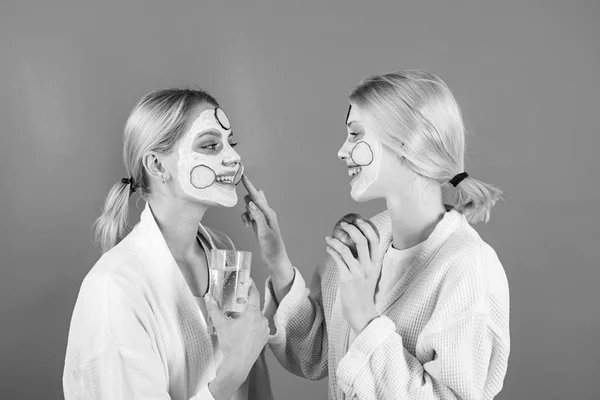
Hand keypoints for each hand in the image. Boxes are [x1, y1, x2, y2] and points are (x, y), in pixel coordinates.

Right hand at [205, 281, 268, 398]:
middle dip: (246, 304)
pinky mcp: (265, 338)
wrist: (238, 365)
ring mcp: (265, 330)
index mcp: (253, 314)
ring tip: (238, 319)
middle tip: (237, 303)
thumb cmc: (231, 345)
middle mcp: (262, 320)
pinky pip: (260, 327)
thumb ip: (214, 309)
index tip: (248, 281)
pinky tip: (244, 330)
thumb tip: (208, 297)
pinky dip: (253, 326)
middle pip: (255, 307)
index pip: (254, 294)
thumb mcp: (221, 325)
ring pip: (257, 317)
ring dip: (249, 316)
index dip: (251, 286)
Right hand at [241, 175, 289, 270]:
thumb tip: (250, 203)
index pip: (257, 197)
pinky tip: (247, 225)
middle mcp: (266, 213)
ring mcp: (262, 218)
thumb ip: (257, 217)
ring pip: (250, 207)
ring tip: (248, 224)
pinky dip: (246, 218)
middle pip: (254, 199)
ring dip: (246, 212)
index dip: (249, 186)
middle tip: (246, 210)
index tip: (243, 176)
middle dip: (247, 200)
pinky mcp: (258, 224)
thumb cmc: (272, 246)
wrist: (274, 258)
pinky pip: (249, 215)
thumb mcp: (264, 232)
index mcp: (269, 213)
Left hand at [325, 219, 380, 333]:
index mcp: (377, 264)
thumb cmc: (364, 293)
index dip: (367, 227)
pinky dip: (332, 251)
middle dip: (351, 228)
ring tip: (328, 238)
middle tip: (343, 225)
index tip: (358, 220)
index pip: (375, 239)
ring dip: (335, 240)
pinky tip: (328, 248)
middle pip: (362, 240)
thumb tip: (357, 245)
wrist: (362, 312)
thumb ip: (367, 261)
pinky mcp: (347, 279)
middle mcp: (369, 266)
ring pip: (347, 249)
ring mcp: (358, 272)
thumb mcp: (371, 275)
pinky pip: (338, 260)